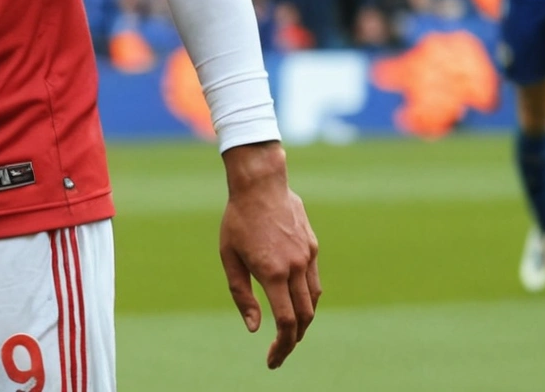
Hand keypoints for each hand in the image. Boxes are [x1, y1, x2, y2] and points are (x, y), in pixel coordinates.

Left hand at [218, 142, 318, 369]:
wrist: (261, 184)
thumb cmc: (238, 220)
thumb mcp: (229, 257)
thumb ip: (241, 294)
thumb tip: (254, 328)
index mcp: (273, 272)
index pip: (285, 321)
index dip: (282, 346)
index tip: (272, 360)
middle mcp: (295, 267)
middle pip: (304, 317)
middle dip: (293, 340)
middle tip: (280, 353)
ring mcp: (308, 257)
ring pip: (313, 301)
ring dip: (303, 321)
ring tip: (289, 333)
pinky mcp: (313, 247)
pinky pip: (315, 282)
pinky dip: (308, 299)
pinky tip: (297, 303)